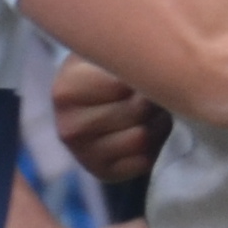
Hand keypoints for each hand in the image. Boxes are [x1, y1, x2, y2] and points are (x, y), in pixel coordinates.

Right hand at [52, 58, 168, 192]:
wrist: (88, 105)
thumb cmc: (101, 71)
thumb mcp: (103, 53)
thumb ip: (126, 54)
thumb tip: (161, 66)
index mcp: (66, 91)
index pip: (123, 83)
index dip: (145, 73)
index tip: (146, 67)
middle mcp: (69, 128)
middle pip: (137, 110)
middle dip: (154, 98)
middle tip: (152, 91)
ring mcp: (85, 155)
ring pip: (143, 137)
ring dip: (157, 122)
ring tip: (152, 111)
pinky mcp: (104, 173)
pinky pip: (144, 160)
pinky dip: (153, 145)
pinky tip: (145, 131)